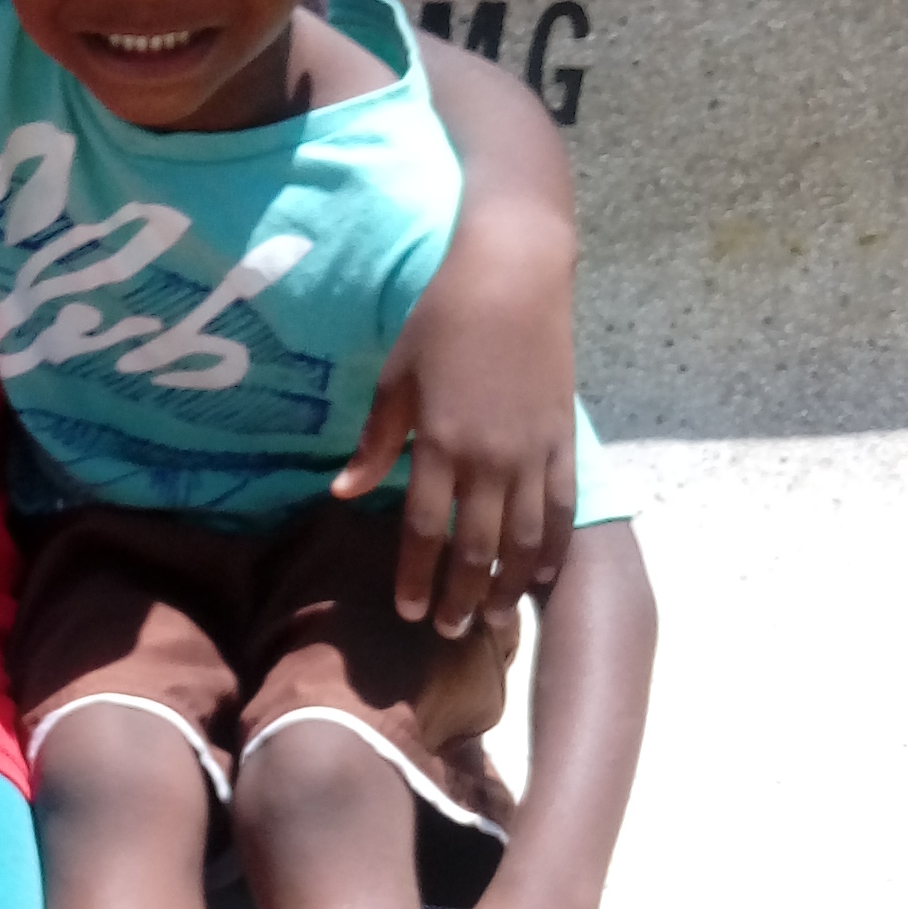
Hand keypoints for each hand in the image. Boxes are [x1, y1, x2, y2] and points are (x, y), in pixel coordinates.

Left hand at [333, 208, 576, 636]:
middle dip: (462, 595)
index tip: (409, 611)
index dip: (416, 576)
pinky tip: (540, 575)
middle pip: (476, 548)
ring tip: (494, 619)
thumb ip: (376, 442)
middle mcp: (490, 459)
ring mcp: (533, 453)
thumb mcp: (396, 377)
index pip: (425, 530)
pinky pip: (562, 509)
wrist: (514, 275)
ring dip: (507, 585)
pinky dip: (552, 547)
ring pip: (523, 539)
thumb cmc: (442, 319)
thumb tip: (344, 492)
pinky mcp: (563, 441)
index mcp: (441, 443)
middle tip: (451, 633)